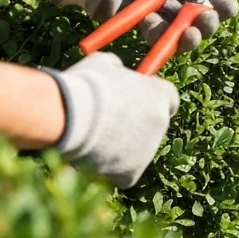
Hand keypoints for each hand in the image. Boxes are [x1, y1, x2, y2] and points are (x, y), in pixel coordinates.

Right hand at [39, 51, 179, 187]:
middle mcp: (161, 124)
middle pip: (154, 126)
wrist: (69, 116)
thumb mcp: (105, 64)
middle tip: (109, 122)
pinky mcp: (132, 173)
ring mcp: (148, 151)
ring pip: (136, 150)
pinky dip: (110, 167)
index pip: (169, 99)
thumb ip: (118, 70)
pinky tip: (91, 155)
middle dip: (136, 125)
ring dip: (121, 146)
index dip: (152, 98)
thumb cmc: (87, 85)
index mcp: (161, 95)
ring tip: (91, 136)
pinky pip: (123, 172)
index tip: (136, 98)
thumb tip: (116, 72)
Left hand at [54, 0, 238, 53]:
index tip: (228, 6)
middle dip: (209, 22)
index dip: (222, 3)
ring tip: (190, 33)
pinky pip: (158, 38)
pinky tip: (149, 20)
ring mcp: (158, 14)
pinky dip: (158, 32)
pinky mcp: (141, 27)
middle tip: (207, 19)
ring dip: (191, 36)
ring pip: (183, 33)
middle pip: (200, 19)